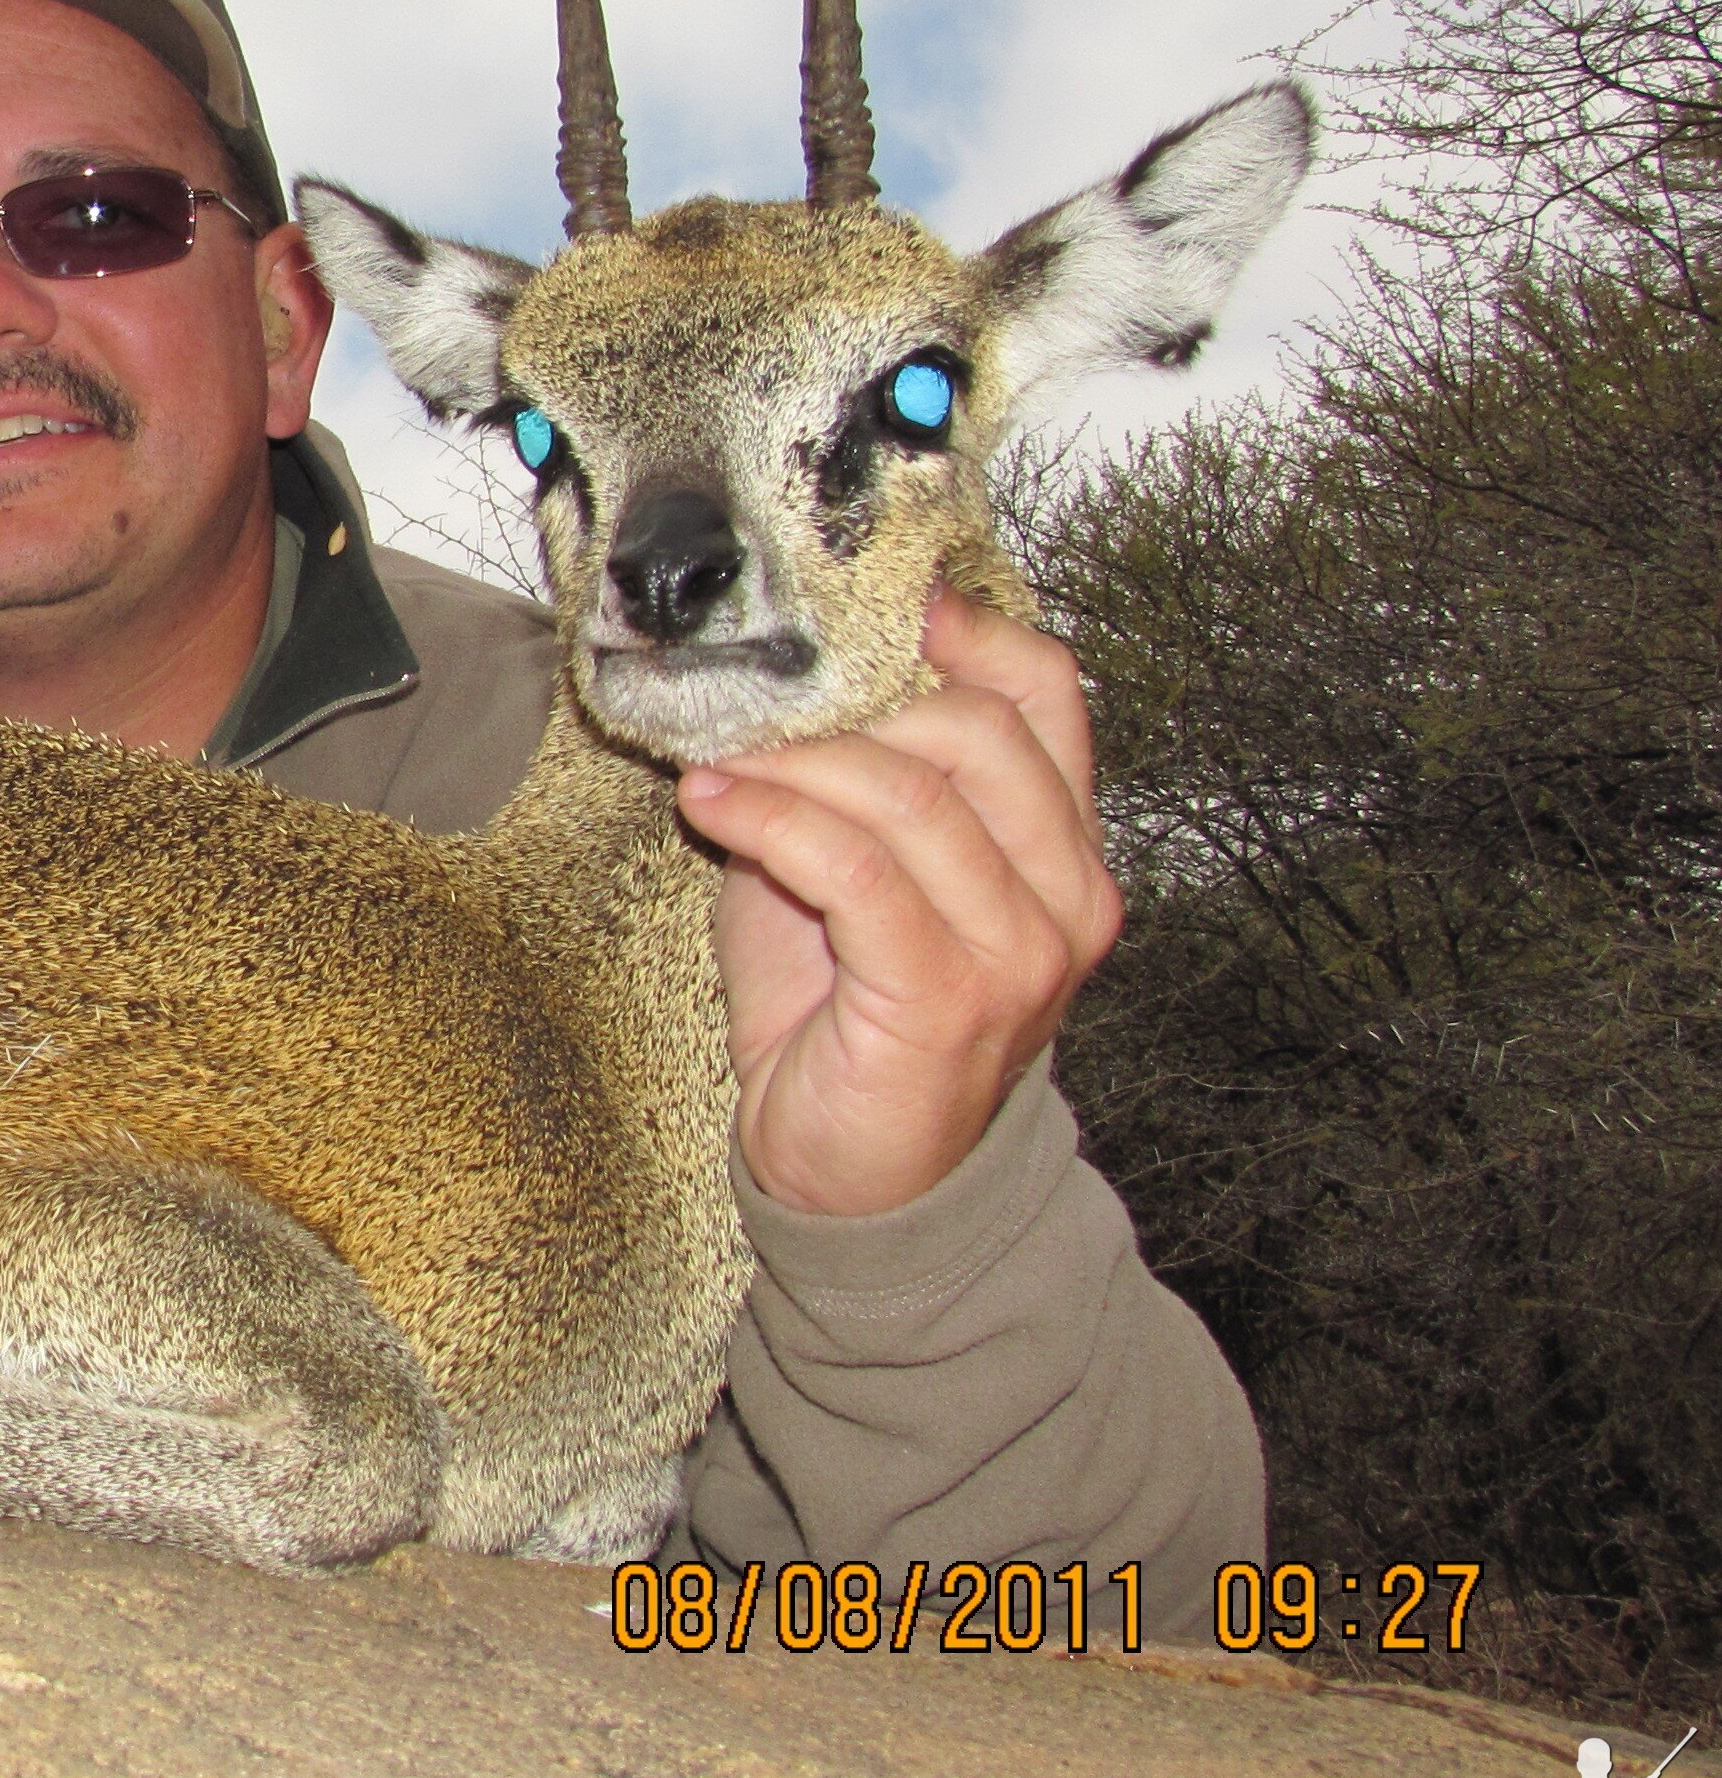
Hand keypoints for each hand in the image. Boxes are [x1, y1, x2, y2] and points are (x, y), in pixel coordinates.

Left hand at [671, 592, 1122, 1217]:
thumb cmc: (845, 1017)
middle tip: (750, 695)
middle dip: (849, 700)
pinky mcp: (947, 994)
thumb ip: (846, 778)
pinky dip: (774, 820)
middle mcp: (1065, 895)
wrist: (855, 1178)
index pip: (1049, 695)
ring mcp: (1020, 949)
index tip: (874, 599)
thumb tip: (772, 676)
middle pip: (975, 729)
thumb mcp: (850, 868)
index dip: (968, 629)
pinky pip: (856, 869)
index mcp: (1060, 849)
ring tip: (712, 755)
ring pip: (910, 795)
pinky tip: (711, 805)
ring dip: (793, 761)